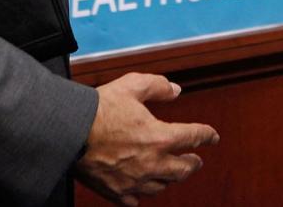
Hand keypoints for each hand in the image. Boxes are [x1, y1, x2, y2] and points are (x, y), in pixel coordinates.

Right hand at [74, 73, 219, 206]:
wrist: (70, 132)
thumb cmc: (100, 108)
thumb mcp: (132, 85)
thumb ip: (158, 86)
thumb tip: (175, 90)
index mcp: (160, 137)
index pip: (193, 137)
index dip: (206, 135)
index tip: (212, 136)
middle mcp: (152, 163)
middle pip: (183, 169)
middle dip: (193, 163)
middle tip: (195, 160)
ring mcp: (135, 181)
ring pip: (162, 186)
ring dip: (170, 178)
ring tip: (172, 173)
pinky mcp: (117, 192)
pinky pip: (136, 200)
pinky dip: (142, 195)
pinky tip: (142, 190)